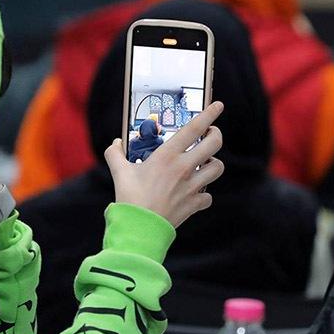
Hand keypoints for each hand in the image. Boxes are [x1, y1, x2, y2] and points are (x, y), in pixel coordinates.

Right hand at [105, 101, 224, 227]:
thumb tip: (116, 143)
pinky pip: (208, 196)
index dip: (209, 114)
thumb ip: (115, 153)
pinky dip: (204, 194)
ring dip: (213, 163)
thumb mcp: (119, 171)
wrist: (140, 228)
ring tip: (205, 162)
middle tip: (211, 133)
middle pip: (214, 144)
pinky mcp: (194, 204)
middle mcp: (184, 168)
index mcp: (167, 155)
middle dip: (216, 134)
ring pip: (217, 168)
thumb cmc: (129, 198)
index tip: (217, 105)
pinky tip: (195, 192)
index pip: (195, 128)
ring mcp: (192, 186)